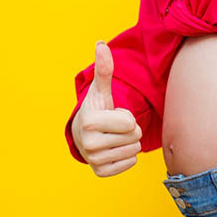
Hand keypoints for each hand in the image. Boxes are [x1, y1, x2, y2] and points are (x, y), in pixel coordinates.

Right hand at [72, 40, 142, 176]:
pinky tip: (113, 149)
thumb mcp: (100, 91)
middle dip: (129, 130)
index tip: (113, 115)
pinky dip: (126, 156)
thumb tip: (101, 44)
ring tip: (113, 137)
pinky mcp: (100, 172)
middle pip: (134, 137)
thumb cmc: (96, 110)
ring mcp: (94, 160)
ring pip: (134, 151)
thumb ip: (104, 70)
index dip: (127, 117)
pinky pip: (130, 163)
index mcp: (90, 122)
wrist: (82, 134)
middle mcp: (89, 144)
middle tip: (114, 127)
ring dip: (128, 143)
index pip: (130, 124)